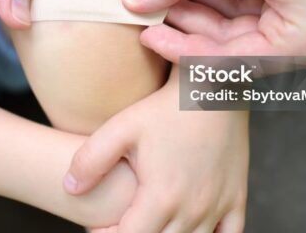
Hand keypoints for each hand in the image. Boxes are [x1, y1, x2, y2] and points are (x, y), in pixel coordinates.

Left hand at [65, 69, 248, 232]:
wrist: (214, 86)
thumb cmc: (165, 106)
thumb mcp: (122, 127)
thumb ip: (90, 159)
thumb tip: (68, 189)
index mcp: (162, 197)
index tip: (98, 227)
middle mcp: (193, 209)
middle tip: (123, 221)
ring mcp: (218, 205)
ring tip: (151, 223)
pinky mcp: (237, 197)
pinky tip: (190, 229)